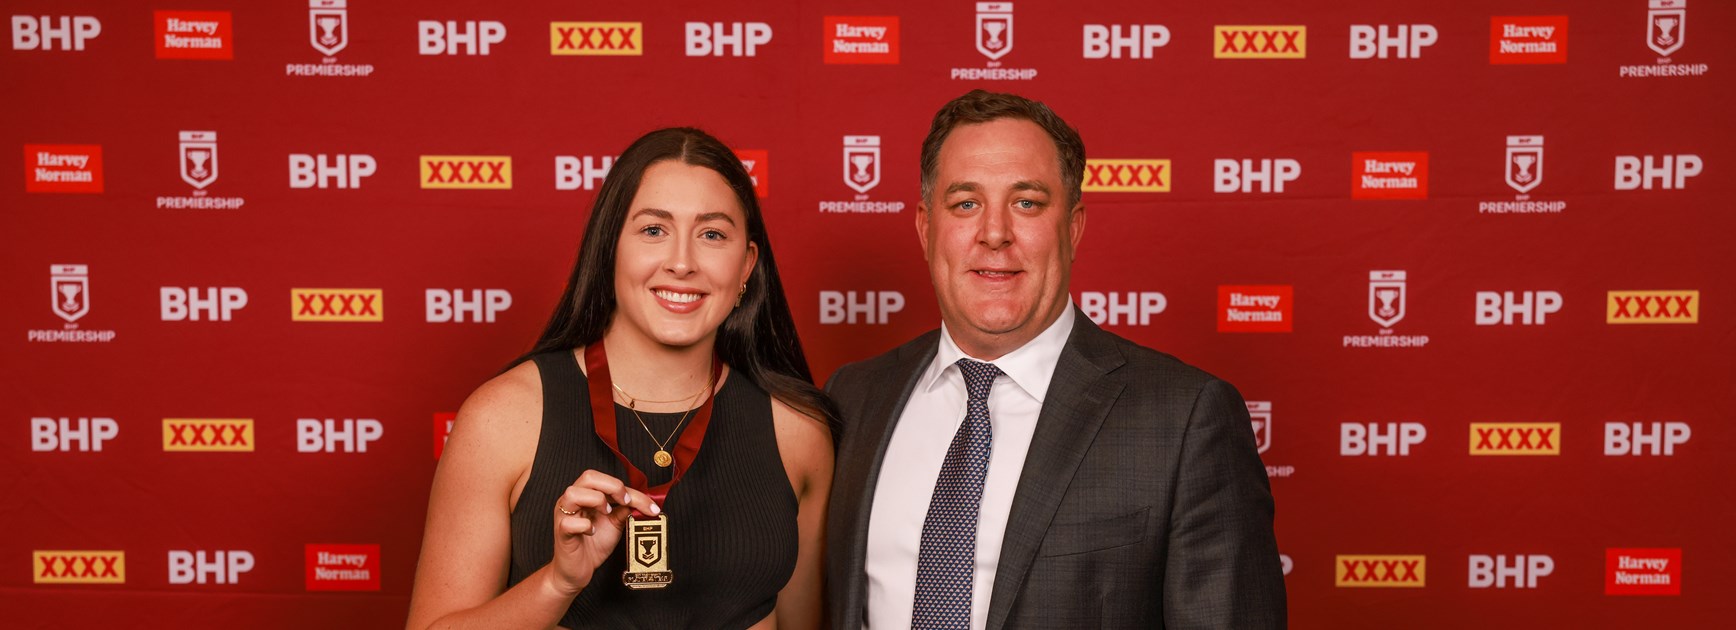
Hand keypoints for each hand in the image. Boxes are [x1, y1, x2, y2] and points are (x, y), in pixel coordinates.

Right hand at [547, 469, 661, 595]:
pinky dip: (585, 525)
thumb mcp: (615, 524)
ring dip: (596, 500)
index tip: (650, 505)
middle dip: (613, 486)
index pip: (606, 480)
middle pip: (588, 477)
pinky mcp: (562, 533)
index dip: (630, 489)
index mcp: (586, 494)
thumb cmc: (593, 545)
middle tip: (626, 502)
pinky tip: (592, 532)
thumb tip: (643, 501)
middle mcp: (573, 501)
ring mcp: (564, 516)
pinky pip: (569, 523)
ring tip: (607, 514)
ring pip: (573, 493)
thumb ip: (625, 510)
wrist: (578, 571)